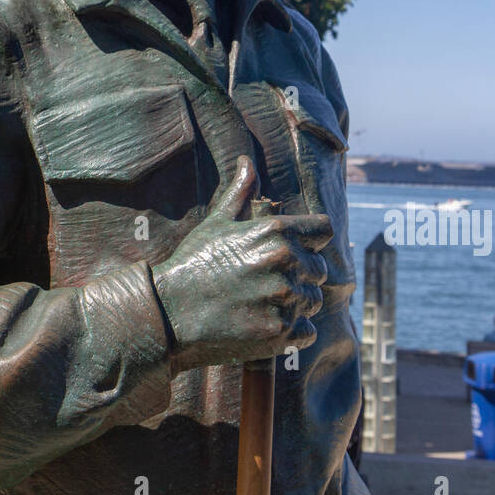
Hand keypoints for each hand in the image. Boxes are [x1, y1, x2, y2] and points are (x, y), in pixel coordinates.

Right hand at [151, 156, 331, 371]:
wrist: (169, 311)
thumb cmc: (194, 263)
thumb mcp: (216, 222)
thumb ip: (241, 192)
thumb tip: (246, 161)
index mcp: (275, 232)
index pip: (325, 230)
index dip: (311, 240)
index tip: (296, 249)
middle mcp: (285, 263)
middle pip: (319, 269)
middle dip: (299, 275)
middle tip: (265, 281)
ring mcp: (284, 300)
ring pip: (313, 300)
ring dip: (295, 303)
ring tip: (262, 302)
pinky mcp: (280, 333)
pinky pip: (307, 330)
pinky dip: (292, 331)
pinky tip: (264, 322)